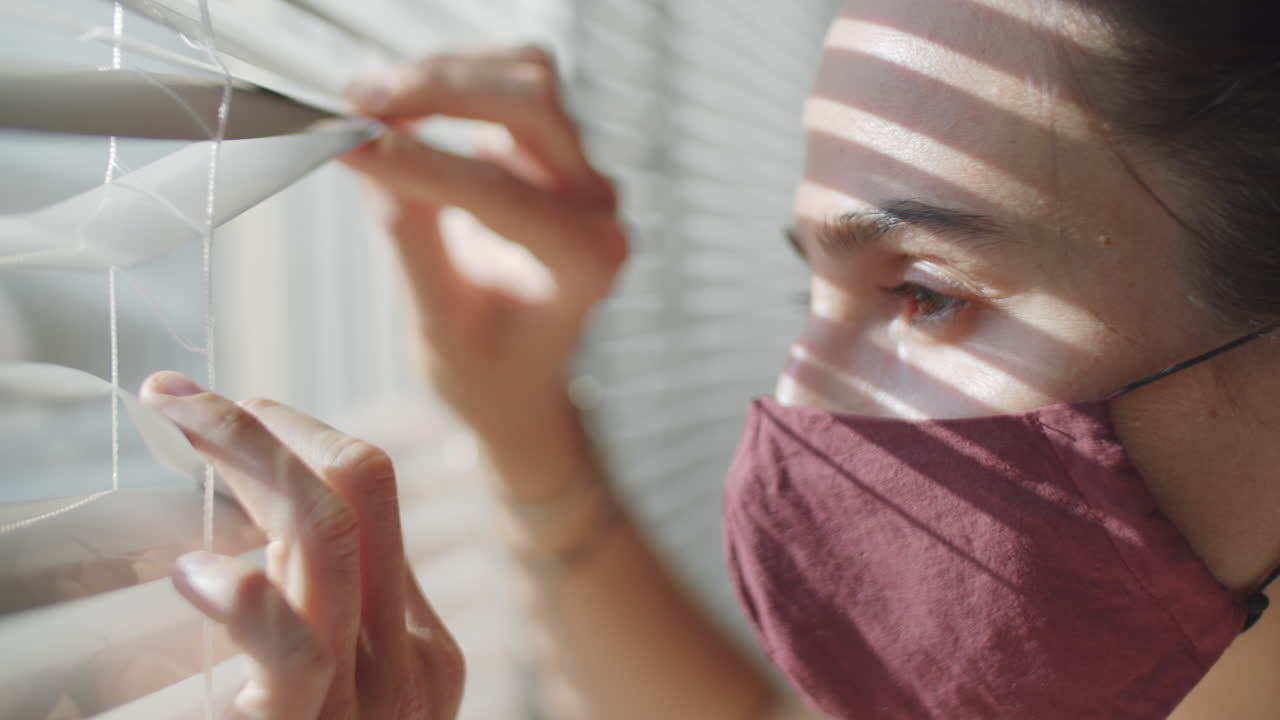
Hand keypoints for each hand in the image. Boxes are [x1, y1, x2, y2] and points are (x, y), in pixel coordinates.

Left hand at [142, 371, 462, 719]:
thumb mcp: (340, 695)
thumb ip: (320, 621)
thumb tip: (260, 522)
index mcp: (418, 641)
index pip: (370, 491)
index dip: (294, 434)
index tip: (225, 411)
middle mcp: (407, 659)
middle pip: (357, 486)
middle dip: (262, 425)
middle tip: (177, 398)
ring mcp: (366, 698)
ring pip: (327, 536)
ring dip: (245, 460)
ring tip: (177, 435)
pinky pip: (293, 650)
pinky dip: (242, 597)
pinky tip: (194, 575)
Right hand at [340, 47, 625, 445]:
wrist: (519, 381)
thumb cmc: (487, 370)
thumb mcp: (441, 326)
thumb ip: (411, 241)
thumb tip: (365, 160)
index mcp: (587, 264)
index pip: (500, 192)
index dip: (420, 161)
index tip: (350, 143)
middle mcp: (601, 209)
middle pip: (534, 103)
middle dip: (441, 90)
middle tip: (358, 103)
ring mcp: (586, 174)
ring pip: (527, 78)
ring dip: (447, 74)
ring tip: (371, 102)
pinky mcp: (559, 151)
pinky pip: (510, 85)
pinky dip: (452, 81)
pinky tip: (400, 109)